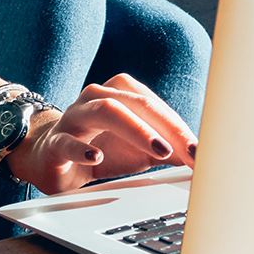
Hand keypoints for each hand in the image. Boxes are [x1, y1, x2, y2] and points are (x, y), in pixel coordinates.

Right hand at [9, 74, 198, 194]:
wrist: (51, 160)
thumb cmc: (101, 149)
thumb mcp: (140, 151)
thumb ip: (168, 151)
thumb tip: (202, 159)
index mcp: (120, 94)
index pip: (155, 105)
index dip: (180, 127)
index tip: (202, 151)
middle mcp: (97, 98)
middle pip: (135, 102)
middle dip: (166, 126)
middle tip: (189, 150)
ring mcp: (74, 118)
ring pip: (105, 111)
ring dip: (136, 130)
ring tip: (159, 150)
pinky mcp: (55, 143)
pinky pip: (67, 142)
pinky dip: (83, 150)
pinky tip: (98, 158)